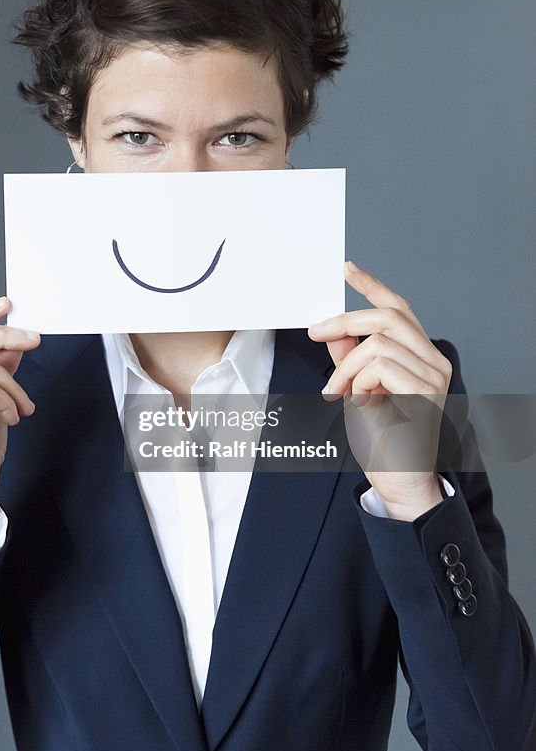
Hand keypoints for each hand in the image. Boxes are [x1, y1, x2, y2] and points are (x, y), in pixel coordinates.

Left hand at [307, 261, 452, 519]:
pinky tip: (358, 403)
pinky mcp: (426, 393)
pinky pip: (381, 367)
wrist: (398, 480)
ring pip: (378, 344)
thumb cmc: (383, 439)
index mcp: (421, 356)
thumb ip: (350, 358)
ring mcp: (435, 377)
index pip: (399, 309)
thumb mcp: (356, 388)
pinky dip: (358, 381)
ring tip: (339, 392)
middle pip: (388, 317)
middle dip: (345, 322)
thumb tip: (335, 332)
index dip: (372, 287)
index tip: (348, 270)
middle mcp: (435, 361)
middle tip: (316, 333)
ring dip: (347, 367)